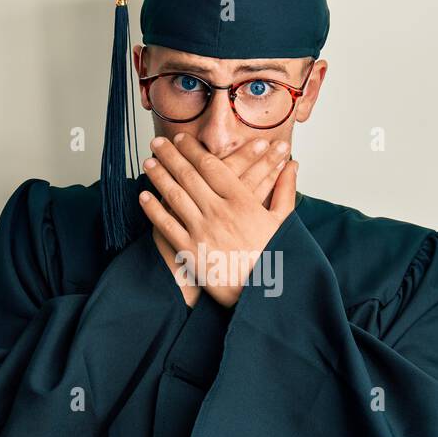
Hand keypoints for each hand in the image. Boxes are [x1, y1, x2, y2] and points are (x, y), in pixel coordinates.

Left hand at [141, 132, 298, 308]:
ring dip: (159, 176)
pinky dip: (153, 210)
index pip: (212, 167)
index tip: (181, 139)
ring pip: (175, 196)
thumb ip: (285, 190)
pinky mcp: (190, 252)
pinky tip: (144, 197)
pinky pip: (166, 226)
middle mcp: (219, 212)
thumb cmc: (277, 260)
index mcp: (243, 202)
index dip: (193, 150)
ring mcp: (202, 232)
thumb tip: (293, 165)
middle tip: (157, 142)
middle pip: (188, 175)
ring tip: (148, 163)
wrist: (265, 297)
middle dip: (170, 156)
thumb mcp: (284, 222)